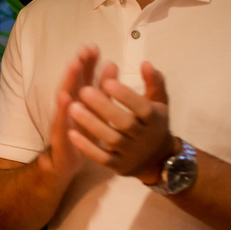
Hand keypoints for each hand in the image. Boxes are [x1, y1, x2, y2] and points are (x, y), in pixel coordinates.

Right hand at [39, 45, 98, 183]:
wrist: (64, 163)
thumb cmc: (82, 135)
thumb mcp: (96, 113)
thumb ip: (102, 90)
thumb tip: (112, 64)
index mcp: (79, 102)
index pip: (83, 79)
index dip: (88, 63)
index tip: (94, 47)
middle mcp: (68, 109)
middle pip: (73, 83)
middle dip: (77, 66)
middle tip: (83, 50)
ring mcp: (62, 121)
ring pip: (64, 98)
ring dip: (67, 81)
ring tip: (73, 65)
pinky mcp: (59, 136)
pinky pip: (61, 120)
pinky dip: (62, 109)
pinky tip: (65, 97)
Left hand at [67, 61, 174, 182]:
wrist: (158, 159)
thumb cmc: (154, 123)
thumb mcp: (159, 102)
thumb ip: (154, 82)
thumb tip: (145, 63)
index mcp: (154, 119)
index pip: (142, 107)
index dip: (126, 95)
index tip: (107, 81)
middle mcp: (144, 137)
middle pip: (124, 123)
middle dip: (104, 107)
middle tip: (83, 90)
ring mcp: (131, 153)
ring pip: (110, 139)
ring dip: (91, 124)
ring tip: (72, 107)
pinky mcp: (118, 166)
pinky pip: (101, 157)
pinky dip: (86, 146)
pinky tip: (71, 133)